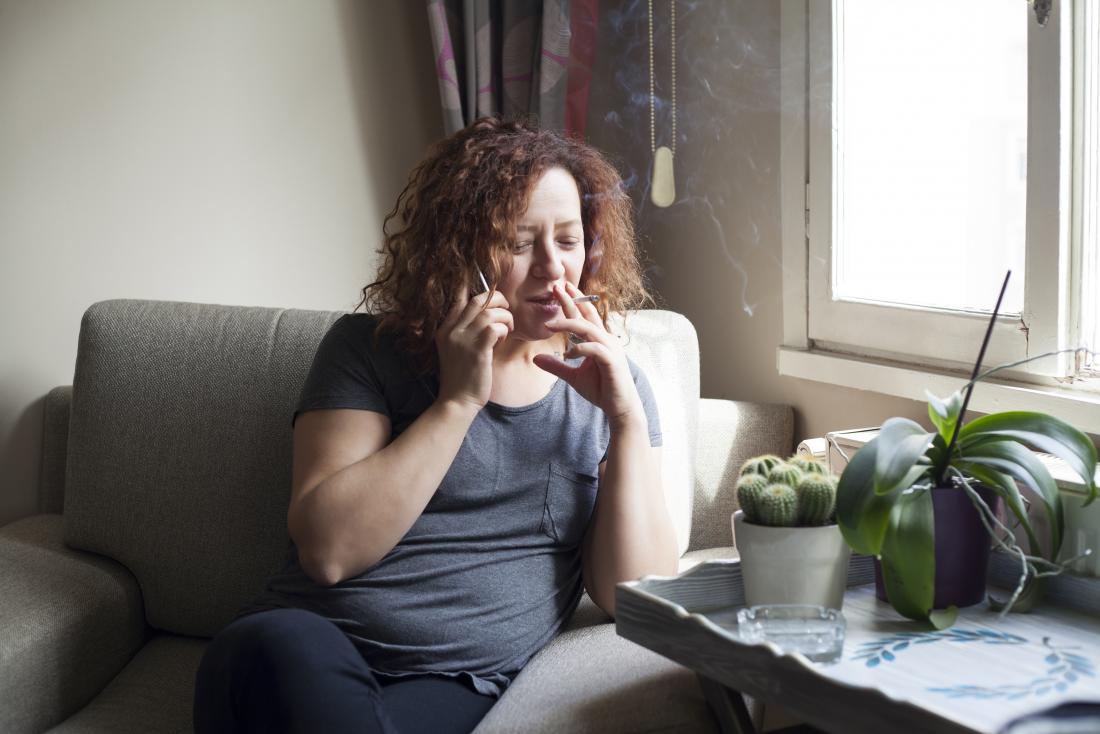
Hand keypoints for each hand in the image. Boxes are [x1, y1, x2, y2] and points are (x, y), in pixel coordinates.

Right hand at [435, 287, 512, 410]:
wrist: (457, 401)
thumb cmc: (462, 376)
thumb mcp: (457, 349)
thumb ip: (467, 330)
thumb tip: (489, 313)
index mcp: (444, 328)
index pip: (459, 297)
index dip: (476, 288)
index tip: (490, 287)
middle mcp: (451, 331)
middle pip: (478, 299)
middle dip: (498, 299)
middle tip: (506, 309)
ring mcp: (463, 340)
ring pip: (489, 312)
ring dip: (505, 317)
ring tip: (507, 329)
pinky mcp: (477, 351)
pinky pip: (495, 328)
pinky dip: (504, 330)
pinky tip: (503, 339)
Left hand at [532, 282, 644, 429]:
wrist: (619, 407)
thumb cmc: (601, 389)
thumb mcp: (573, 376)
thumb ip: (556, 366)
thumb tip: (535, 358)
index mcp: (599, 340)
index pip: (585, 316)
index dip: (574, 301)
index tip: (561, 288)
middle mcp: (606, 340)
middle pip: (587, 315)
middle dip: (573, 300)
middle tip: (557, 287)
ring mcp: (611, 349)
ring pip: (589, 329)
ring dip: (570, 324)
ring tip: (550, 325)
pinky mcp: (612, 361)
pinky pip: (594, 349)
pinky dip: (579, 349)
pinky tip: (567, 354)